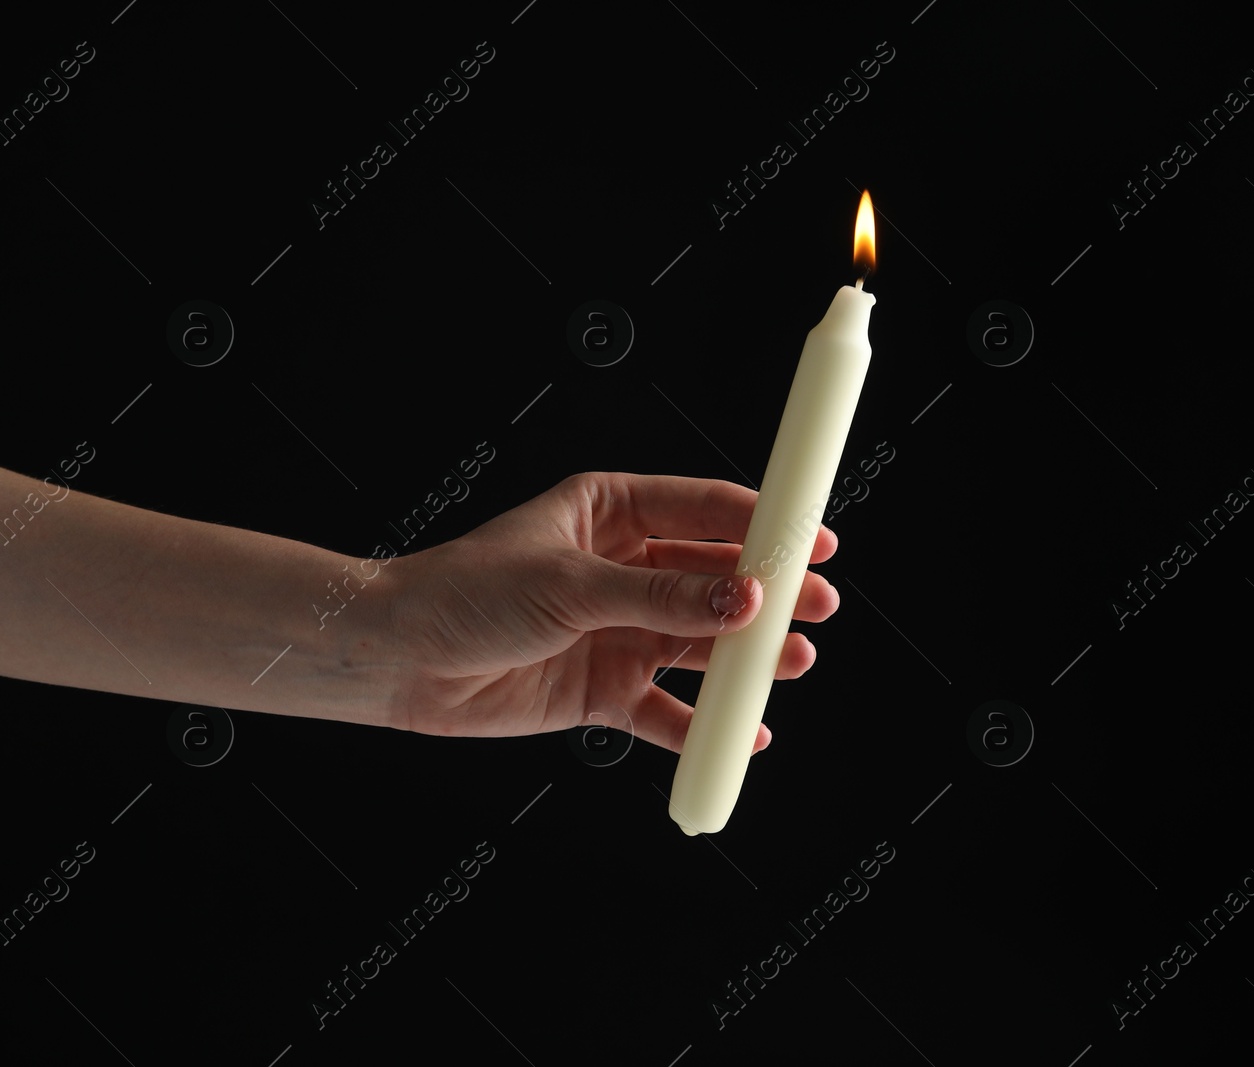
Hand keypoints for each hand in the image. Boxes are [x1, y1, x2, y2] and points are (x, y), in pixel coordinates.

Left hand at [385, 472, 840, 753]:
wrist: (398, 661)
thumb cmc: (465, 592)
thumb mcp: (571, 583)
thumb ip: (661, 596)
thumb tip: (742, 598)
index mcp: (612, 513)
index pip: (706, 510)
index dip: (764, 524)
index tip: (813, 538)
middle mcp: (622, 569)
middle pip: (715, 580)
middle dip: (768, 595)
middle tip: (816, 607)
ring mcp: (617, 629)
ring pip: (700, 643)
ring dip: (745, 657)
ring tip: (790, 665)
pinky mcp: (603, 688)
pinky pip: (666, 709)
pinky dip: (701, 724)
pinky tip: (737, 732)